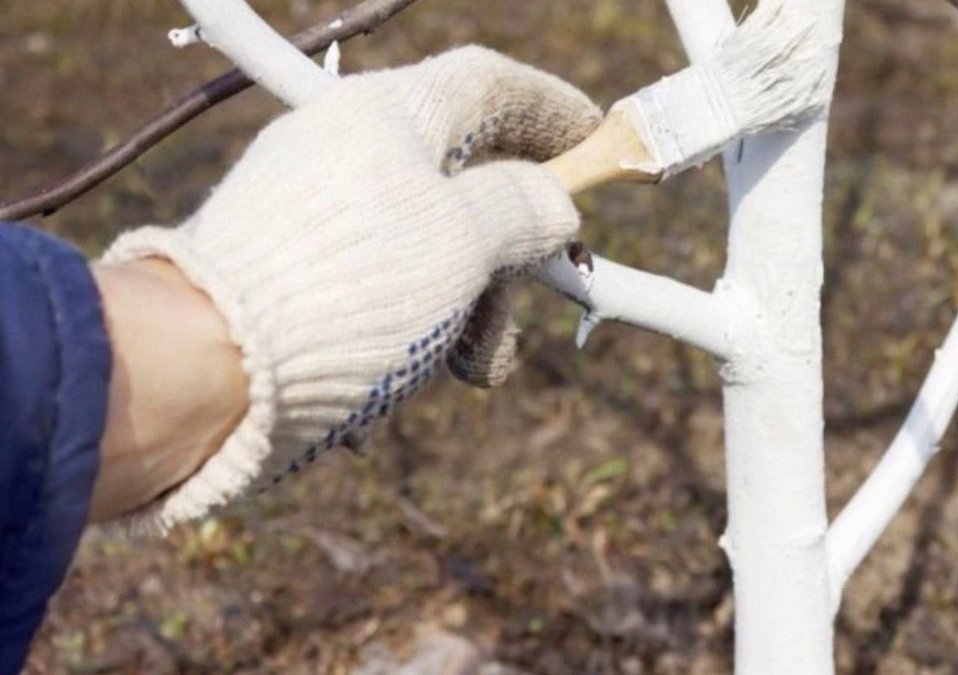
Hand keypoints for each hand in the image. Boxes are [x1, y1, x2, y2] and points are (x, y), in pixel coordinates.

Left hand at [100, 46, 599, 531]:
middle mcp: (346, 150)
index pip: (486, 85)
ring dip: (470, 302)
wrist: (206, 366)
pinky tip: (420, 370)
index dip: (549, 109)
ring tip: (475, 365)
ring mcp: (315, 210)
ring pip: (426, 244)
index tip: (593, 140)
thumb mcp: (463, 243)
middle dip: (511, 246)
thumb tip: (553, 204)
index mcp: (386, 115)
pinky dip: (418, 320)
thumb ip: (523, 210)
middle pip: (461, 178)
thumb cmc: (347, 289)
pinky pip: (381, 281)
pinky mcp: (292, 269)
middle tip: (542, 289)